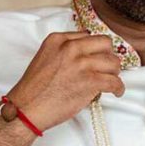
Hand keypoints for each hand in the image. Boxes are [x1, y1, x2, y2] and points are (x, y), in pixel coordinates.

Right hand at [6, 32, 124, 131]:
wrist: (25, 109)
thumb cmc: (35, 89)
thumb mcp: (46, 57)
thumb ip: (66, 50)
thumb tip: (88, 49)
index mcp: (58, 40)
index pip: (89, 36)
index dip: (96, 49)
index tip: (98, 58)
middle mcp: (71, 48)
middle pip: (106, 44)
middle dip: (108, 56)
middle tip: (106, 68)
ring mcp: (81, 64)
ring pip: (113, 62)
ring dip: (114, 73)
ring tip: (109, 81)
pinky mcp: (90, 81)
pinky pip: (115, 81)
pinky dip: (118, 88)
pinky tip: (116, 91)